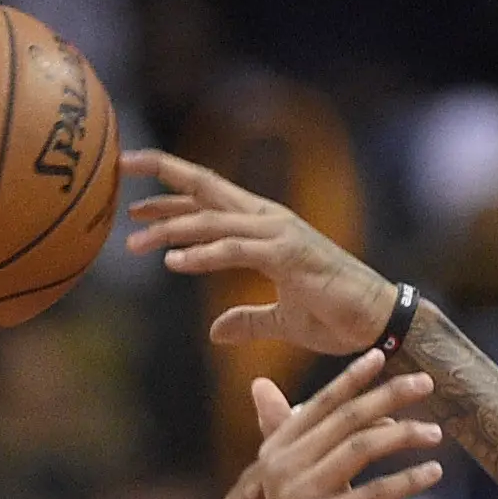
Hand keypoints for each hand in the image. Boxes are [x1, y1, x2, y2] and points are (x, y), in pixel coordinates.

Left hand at [127, 148, 396, 351]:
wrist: (377, 321)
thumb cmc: (335, 316)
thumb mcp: (281, 320)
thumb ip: (248, 319)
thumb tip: (216, 331)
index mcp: (264, 227)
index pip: (209, 200)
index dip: (170, 193)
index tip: (132, 196)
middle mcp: (268, 220)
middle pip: (205, 188)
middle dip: (161, 175)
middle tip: (120, 167)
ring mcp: (278, 234)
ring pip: (213, 220)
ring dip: (171, 229)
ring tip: (134, 242)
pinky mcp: (287, 256)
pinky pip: (235, 251)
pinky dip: (202, 255)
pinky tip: (172, 264)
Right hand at [248, 350, 444, 498]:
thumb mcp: (291, 478)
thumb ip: (284, 431)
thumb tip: (259, 382)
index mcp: (275, 452)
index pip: (320, 405)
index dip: (352, 378)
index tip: (383, 354)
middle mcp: (282, 470)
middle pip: (347, 420)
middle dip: (390, 396)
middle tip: (426, 382)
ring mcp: (302, 497)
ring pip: (363, 449)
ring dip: (406, 436)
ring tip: (436, 433)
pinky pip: (377, 491)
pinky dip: (409, 480)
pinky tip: (432, 472)